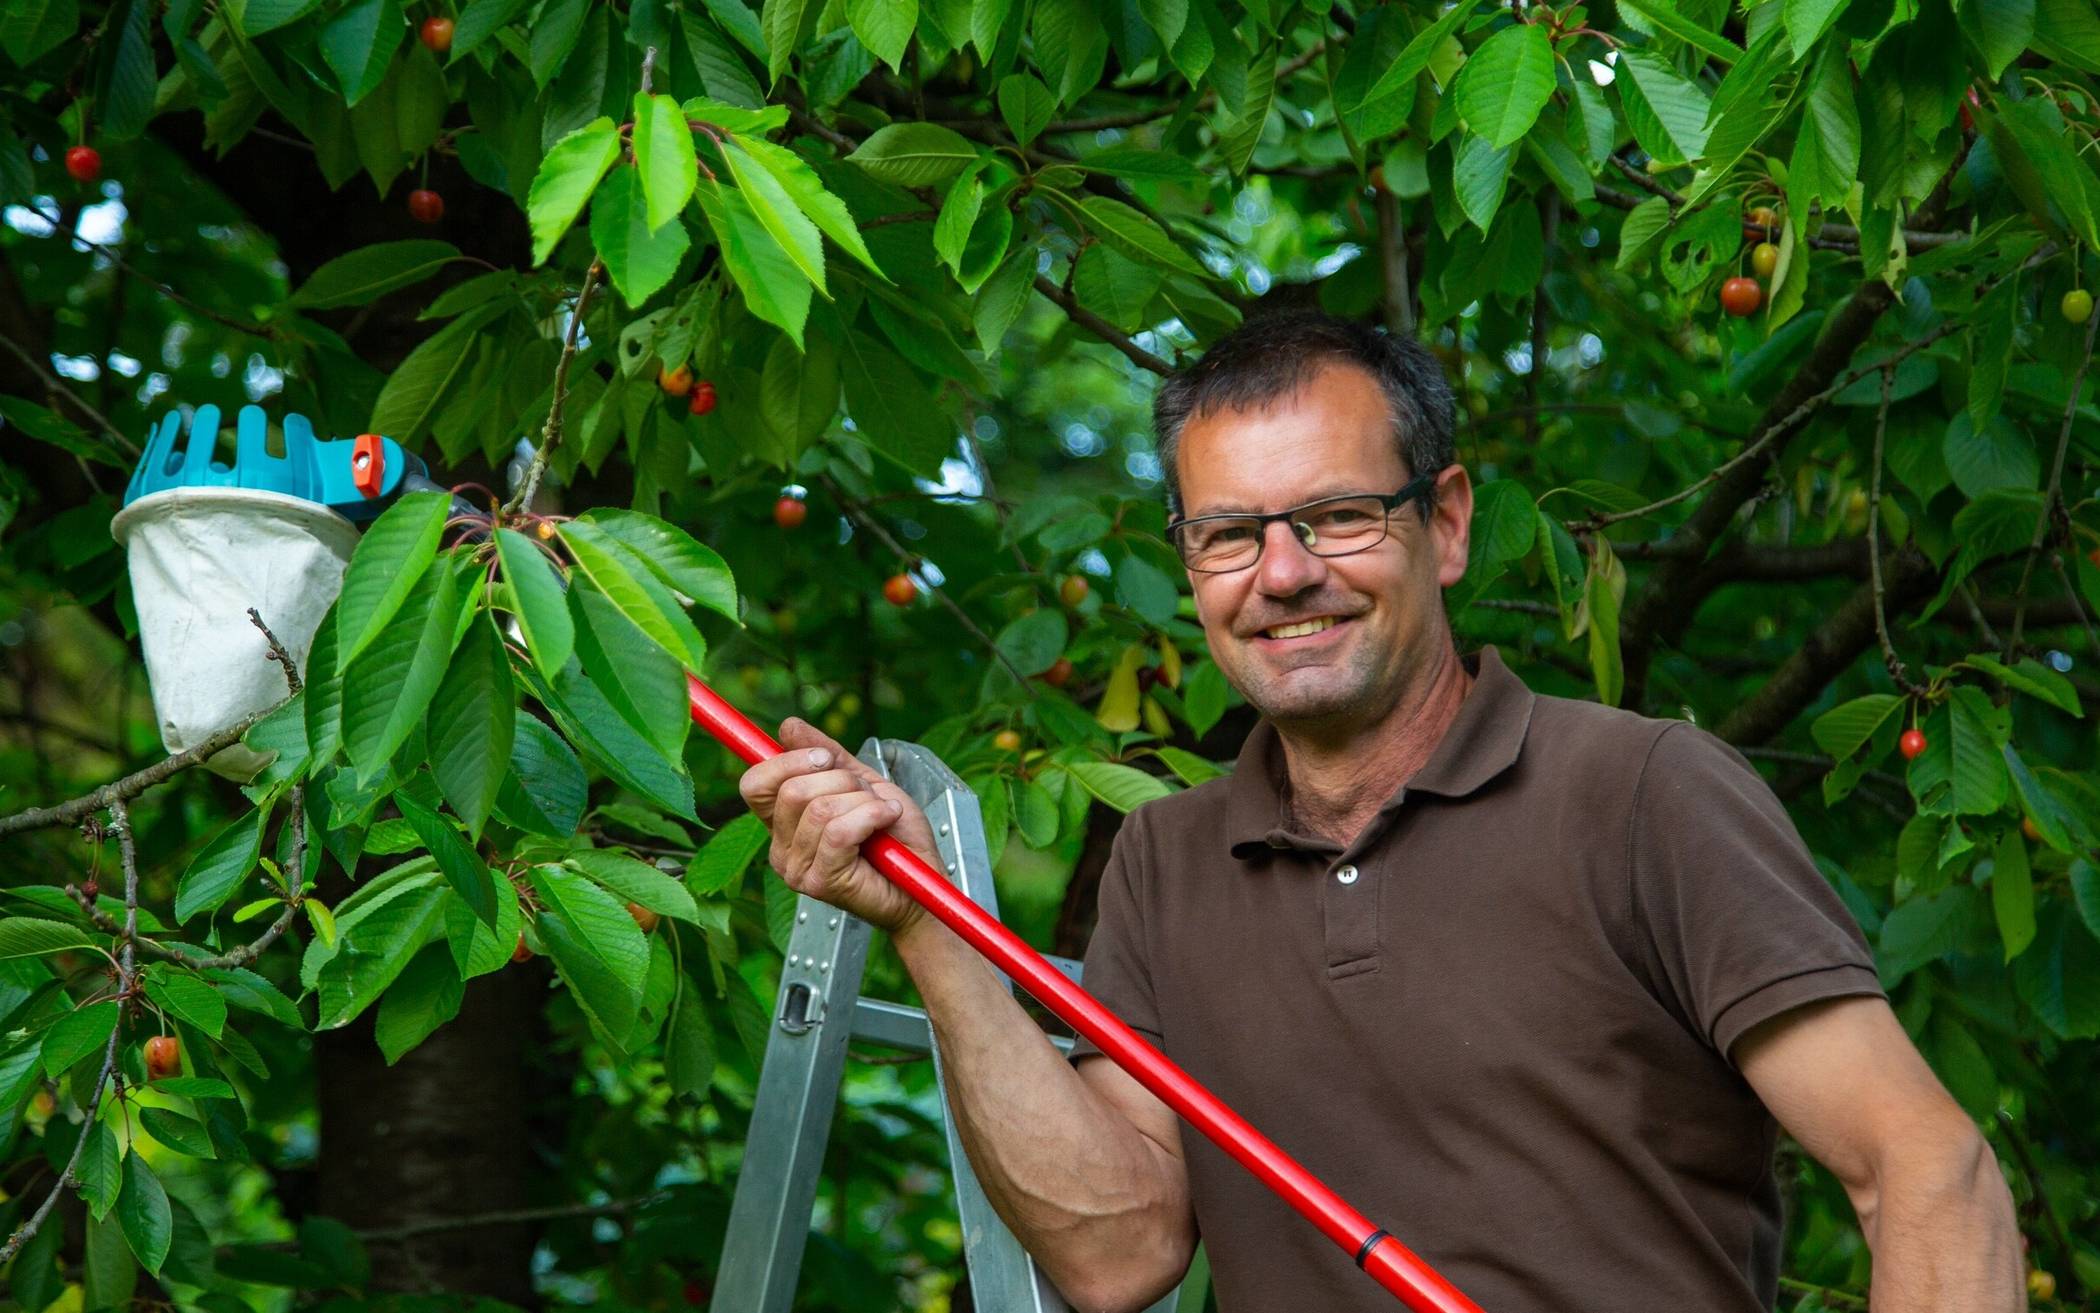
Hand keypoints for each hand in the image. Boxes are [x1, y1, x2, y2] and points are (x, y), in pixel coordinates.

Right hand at [735, 717, 942, 934]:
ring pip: (820, 808)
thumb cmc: (897, 839)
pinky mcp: (821, 883)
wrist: (925, 883)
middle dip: (842, 779)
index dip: (788, 760)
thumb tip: (788, 726)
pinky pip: (839, 831)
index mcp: (783, 825)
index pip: (755, 783)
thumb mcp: (862, 783)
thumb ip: (826, 755)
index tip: (825, 757)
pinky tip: (886, 820)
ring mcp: (797, 870)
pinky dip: (872, 816)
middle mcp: (781, 850)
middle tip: (867, 795)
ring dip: (863, 800)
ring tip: (882, 813)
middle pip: (791, 790)